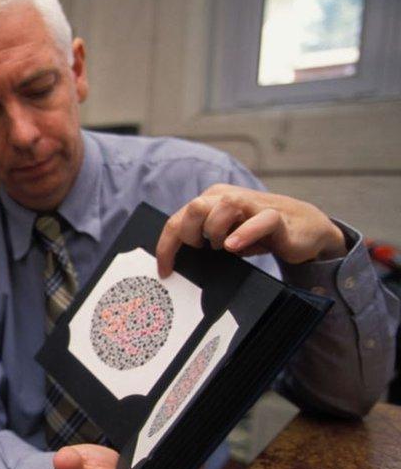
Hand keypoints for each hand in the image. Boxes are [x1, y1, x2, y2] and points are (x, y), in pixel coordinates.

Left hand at [155, 184, 346, 277]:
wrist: (303, 228)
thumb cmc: (257, 233)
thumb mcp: (224, 237)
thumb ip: (202, 240)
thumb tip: (175, 262)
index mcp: (210, 201)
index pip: (178, 220)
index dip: (167, 246)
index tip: (164, 270)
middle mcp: (228, 198)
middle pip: (195, 208)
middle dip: (190, 233)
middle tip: (202, 249)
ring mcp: (253, 205)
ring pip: (225, 206)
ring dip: (216, 230)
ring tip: (223, 246)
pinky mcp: (276, 216)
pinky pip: (260, 219)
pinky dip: (244, 232)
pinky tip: (234, 245)